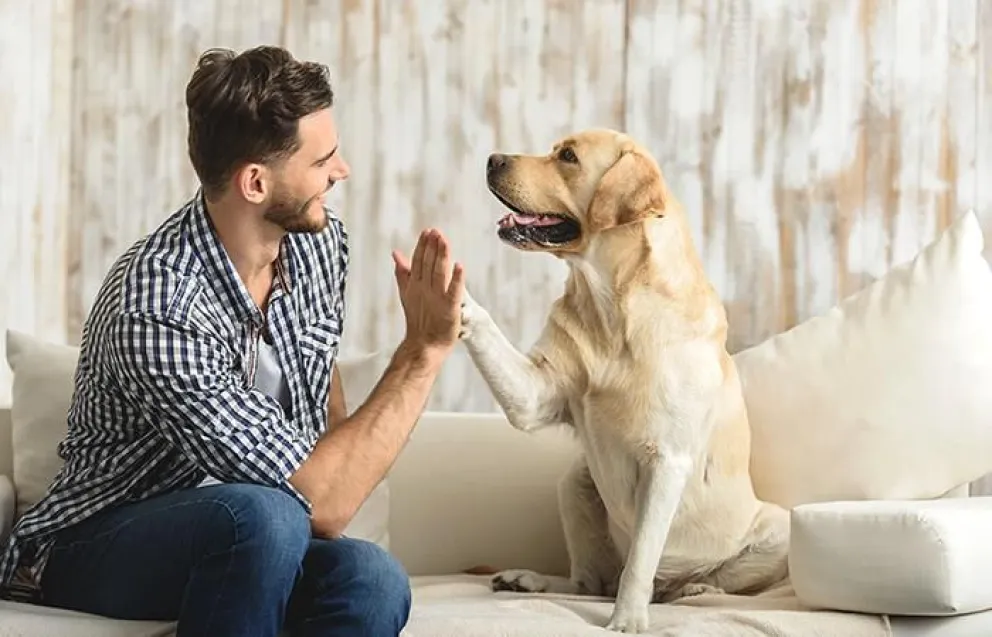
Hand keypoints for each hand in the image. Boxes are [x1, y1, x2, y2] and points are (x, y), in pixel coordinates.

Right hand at [391, 228, 464, 359]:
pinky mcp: (449, 308)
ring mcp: (437, 298)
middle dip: (432, 247)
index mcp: (416, 284)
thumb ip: (403, 273)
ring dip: (442, 256)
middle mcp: (425, 289)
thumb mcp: (407, 293)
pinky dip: (456, 279)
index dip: (423, 245)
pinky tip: (459, 266)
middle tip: (436, 232)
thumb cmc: (419, 320)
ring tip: (444, 241)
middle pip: (428, 264)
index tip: (428, 231)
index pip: (419, 260)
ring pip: (439, 273)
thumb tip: (396, 254)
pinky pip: (453, 291)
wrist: (423, 345)